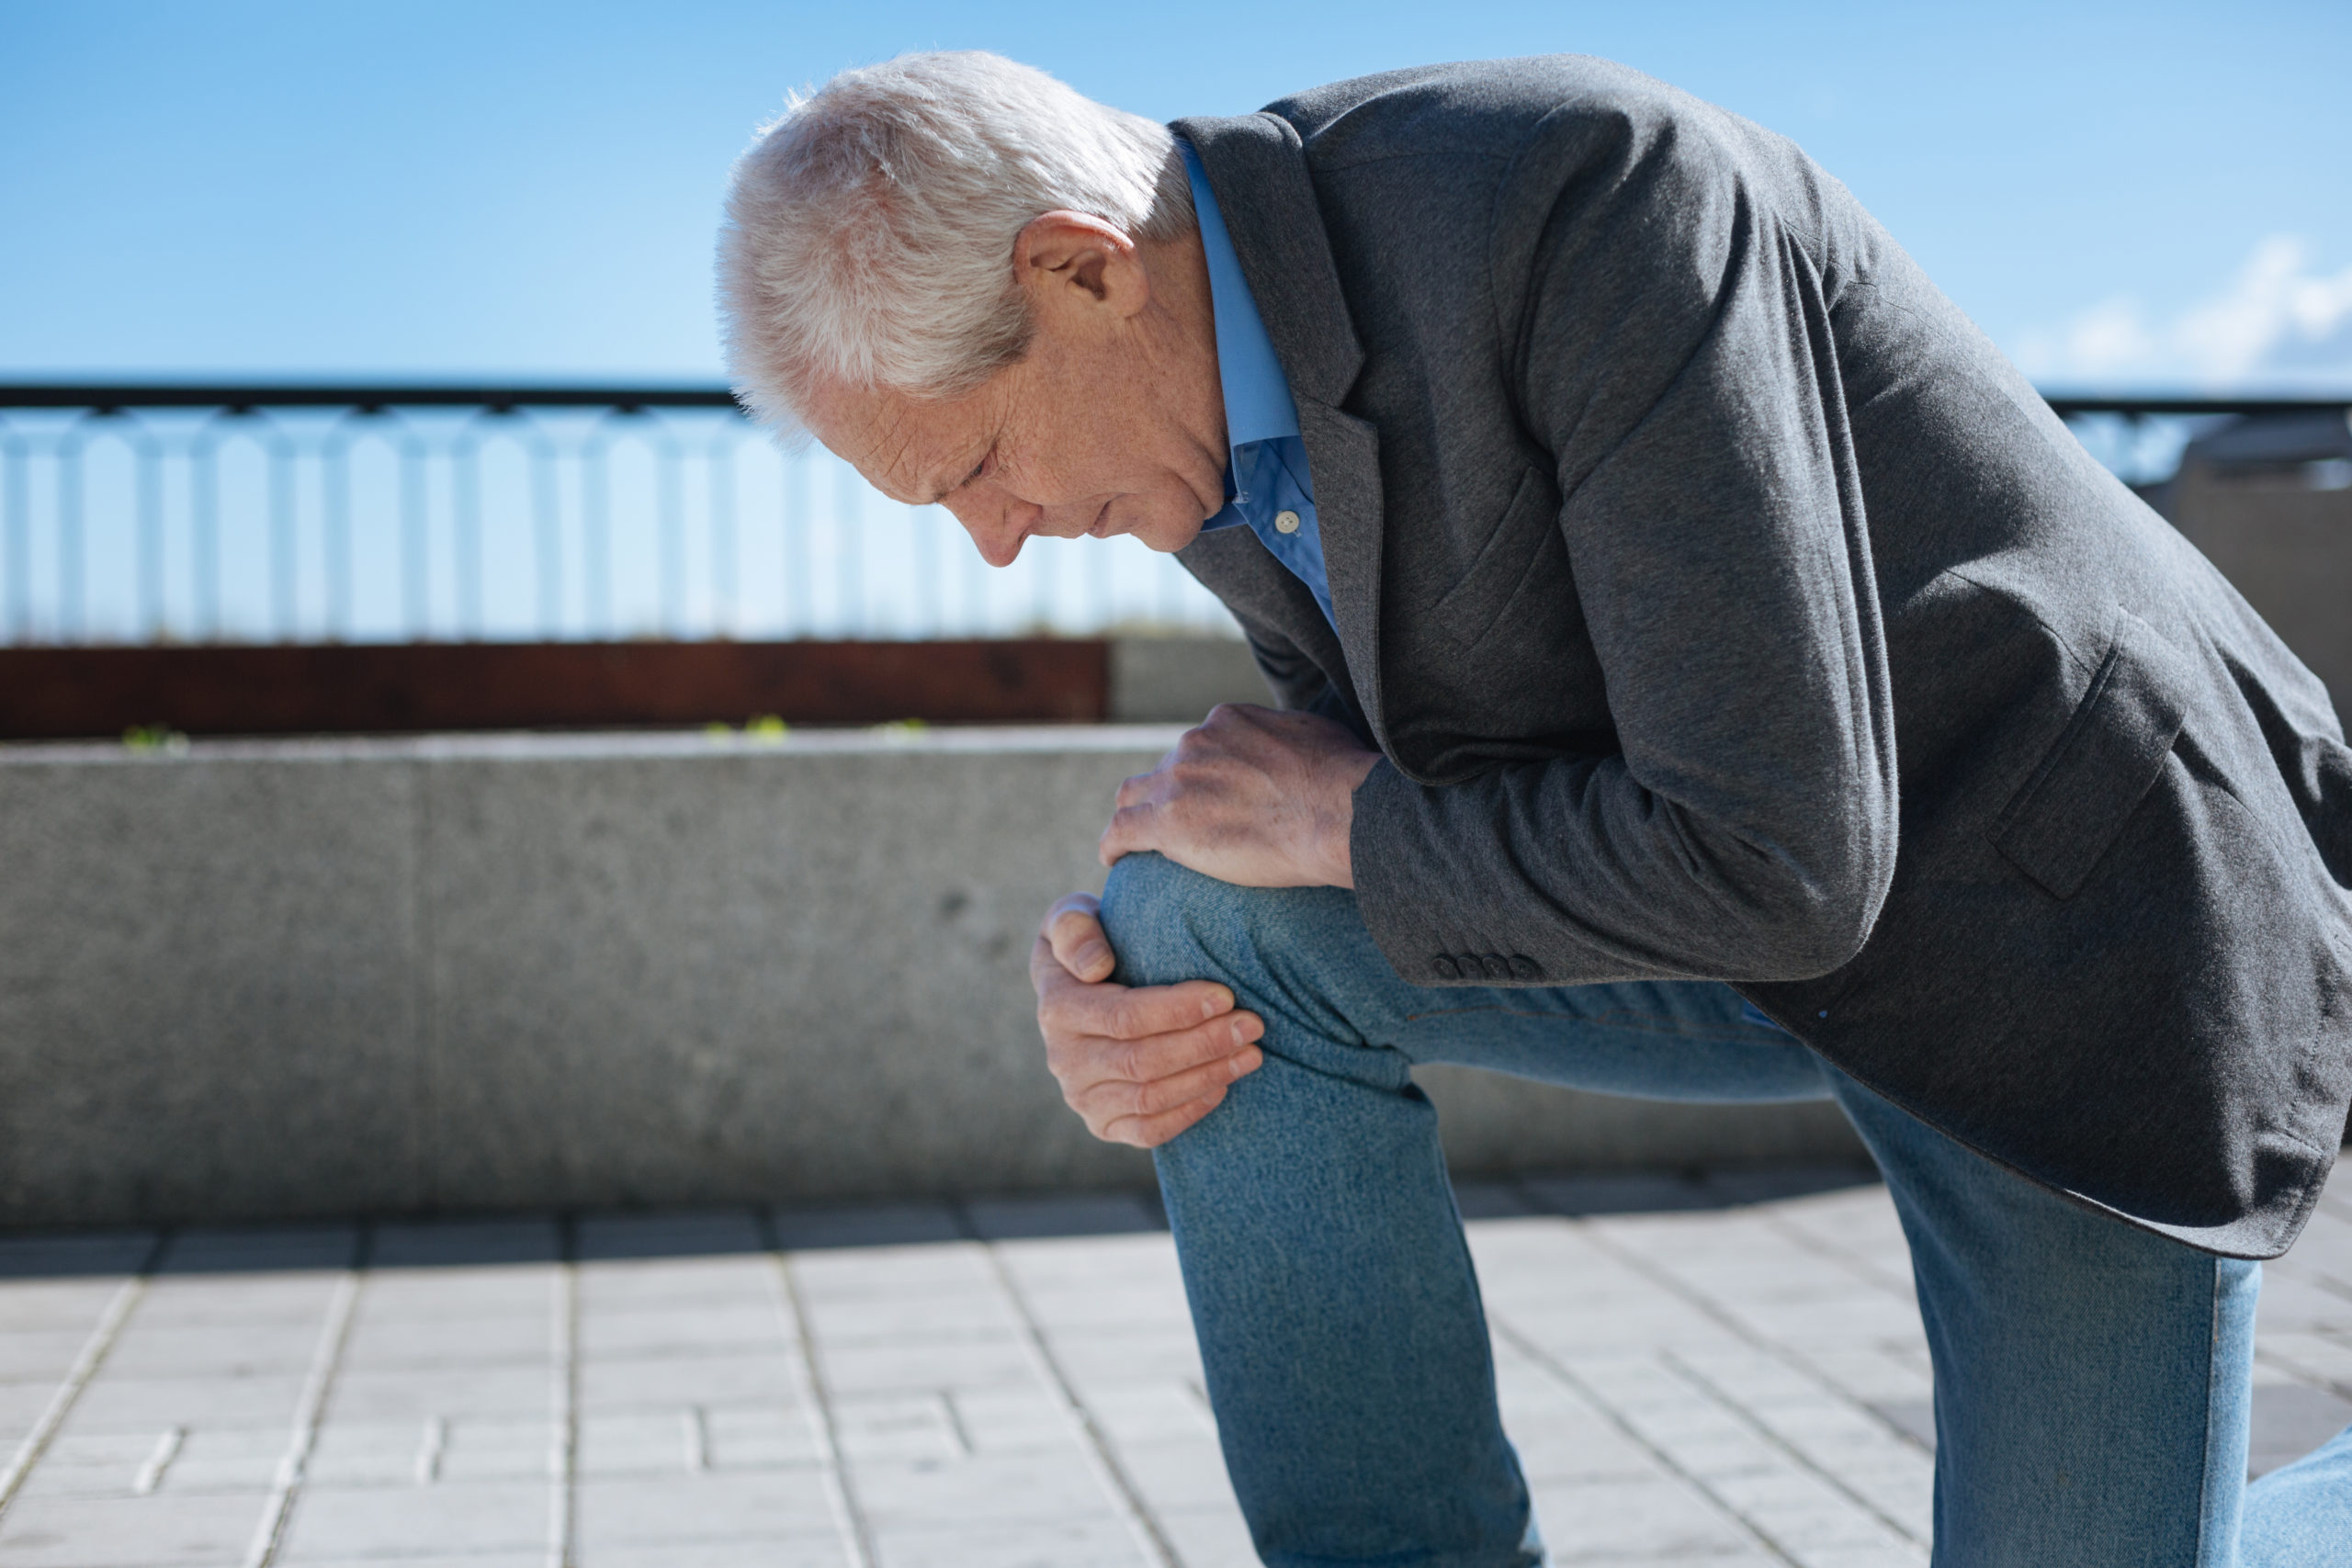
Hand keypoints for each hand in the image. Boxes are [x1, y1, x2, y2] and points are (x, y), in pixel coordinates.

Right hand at [1031, 892, 1264, 1145]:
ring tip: (1252, 1053)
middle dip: (1204, 1044)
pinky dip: (1190, 1111)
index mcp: (1057, 1008)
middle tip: (1252, 1025)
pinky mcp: (1103, 1124)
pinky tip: (1223, 1084)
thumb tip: (1096, 968)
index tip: (1225, 996)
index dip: (1177, 1010)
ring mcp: (1082, 1097)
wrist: (1087, 985)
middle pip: (1142, 1061)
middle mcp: (1063, 1060)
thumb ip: (1076, 929)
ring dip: (1207, 1076)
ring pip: (1150, 1097)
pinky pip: (1149, 1131)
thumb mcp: (1074, 916)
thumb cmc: (1096, 940)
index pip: (1123, 1017)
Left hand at [1098, 704, 1379, 886]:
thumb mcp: (1315, 736)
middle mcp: (1197, 743)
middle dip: (1168, 795)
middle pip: (1164, 769)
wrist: (1341, 812)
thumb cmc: (1345, 781)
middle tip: (1178, 826)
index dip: (1198, 775)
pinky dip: (1114, 845)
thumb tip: (1297, 753)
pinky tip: (1114, 860)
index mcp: (1227, 721)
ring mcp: (1179, 780)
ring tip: (1134, 842)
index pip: (1198, 747)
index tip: (1206, 798)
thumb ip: (1288, 740)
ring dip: (1135, 817)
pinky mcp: (1169, 822)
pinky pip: (1122, 831)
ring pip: (1135, 797)